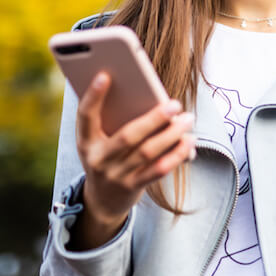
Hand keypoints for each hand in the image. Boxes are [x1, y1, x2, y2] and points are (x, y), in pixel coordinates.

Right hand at [71, 72, 195, 248]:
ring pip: (147, 152)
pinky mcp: (133, 187)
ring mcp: (115, 176)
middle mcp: (98, 159)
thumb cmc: (107, 157)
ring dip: (172, 134)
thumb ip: (114, 120)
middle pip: (128, 136)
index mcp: (85, 141)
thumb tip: (148, 95)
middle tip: (175, 103)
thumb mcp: (100, 141)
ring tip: (188, 119)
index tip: (105, 75)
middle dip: (154, 118)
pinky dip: (176, 154)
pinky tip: (190, 141)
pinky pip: (158, 169)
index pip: (85, 116)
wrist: (102, 201)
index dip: (92, 96)